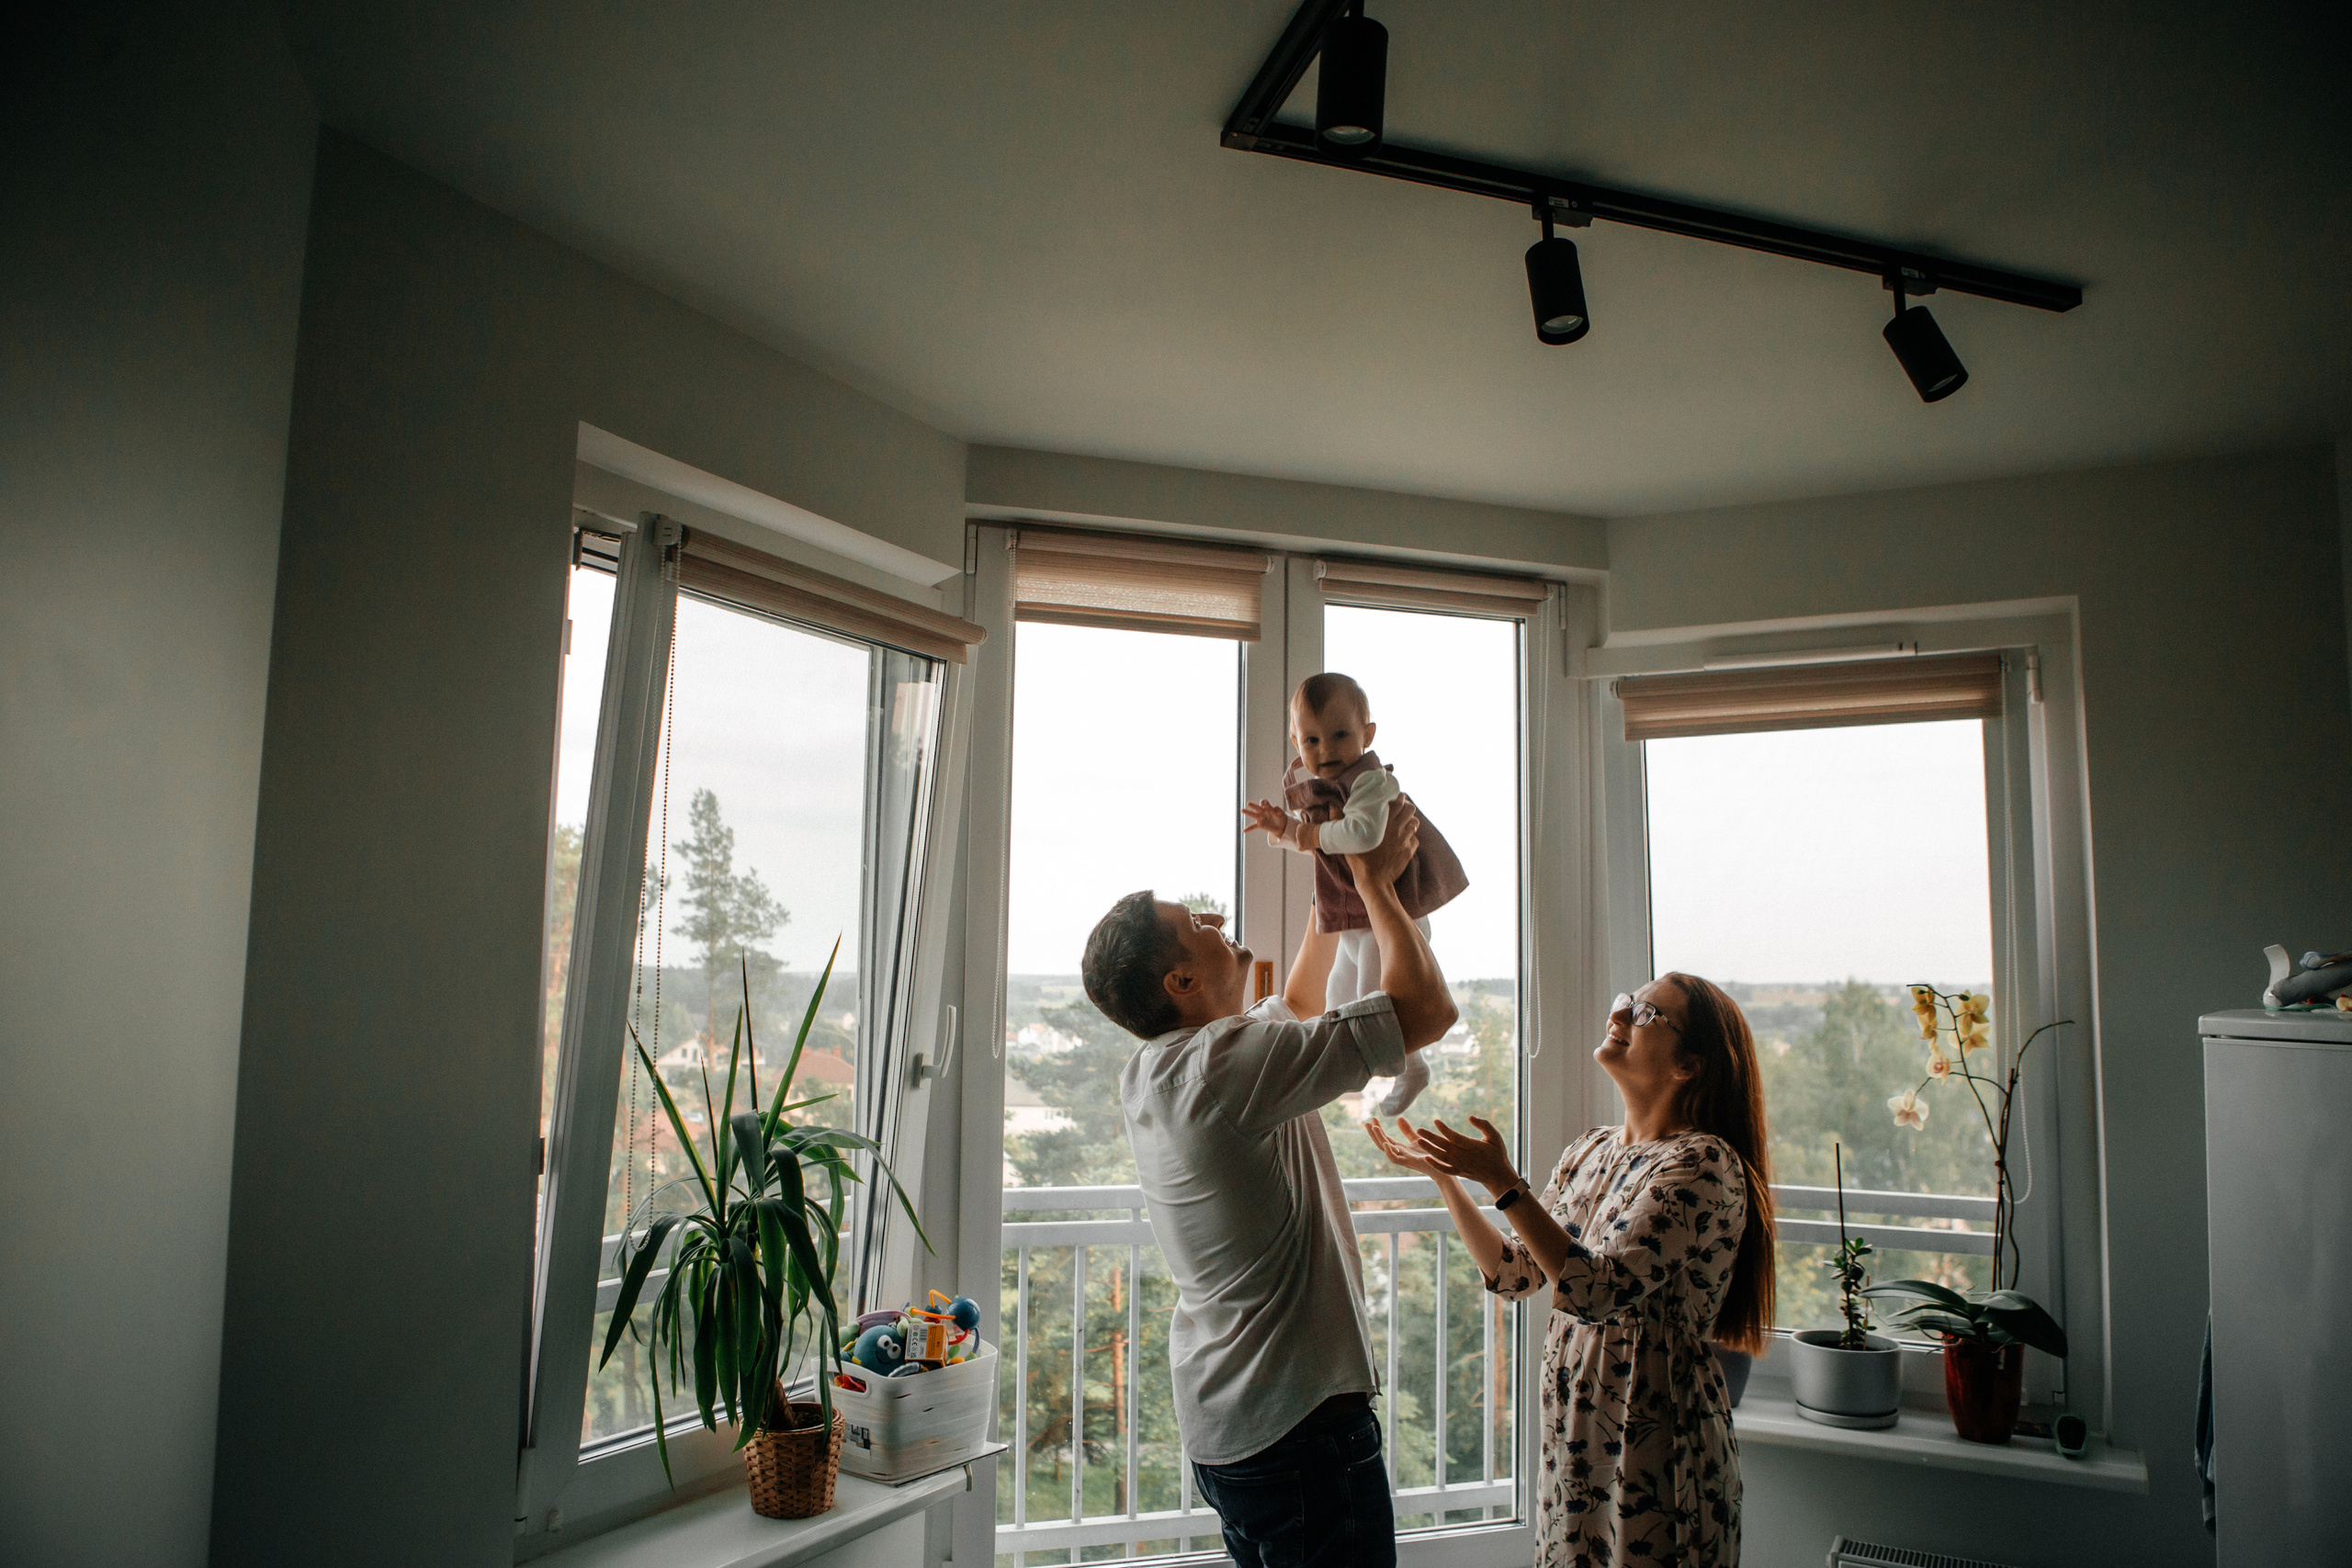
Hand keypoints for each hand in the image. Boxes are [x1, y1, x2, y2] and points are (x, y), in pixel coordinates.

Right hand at [1241, 799, 1290, 843]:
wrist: (1281, 825)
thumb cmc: (1280, 817)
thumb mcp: (1280, 813)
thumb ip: (1277, 810)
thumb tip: (1274, 809)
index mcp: (1267, 807)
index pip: (1264, 803)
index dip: (1264, 803)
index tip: (1265, 804)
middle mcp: (1262, 812)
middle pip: (1257, 807)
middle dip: (1253, 805)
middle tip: (1249, 803)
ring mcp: (1260, 818)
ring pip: (1253, 815)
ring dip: (1248, 812)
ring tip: (1242, 810)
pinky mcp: (1260, 825)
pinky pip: (1253, 826)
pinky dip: (1249, 829)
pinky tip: (1244, 831)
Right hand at [1344, 798, 1418, 890]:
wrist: (1374, 881)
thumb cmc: (1360, 860)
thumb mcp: (1348, 839)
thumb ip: (1339, 821)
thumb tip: (1331, 807)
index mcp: (1384, 820)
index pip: (1400, 800)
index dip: (1399, 798)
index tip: (1394, 799)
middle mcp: (1397, 827)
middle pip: (1410, 809)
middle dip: (1407, 807)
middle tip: (1400, 811)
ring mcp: (1405, 839)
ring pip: (1415, 823)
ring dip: (1410, 822)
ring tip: (1403, 824)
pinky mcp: (1409, 851)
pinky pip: (1415, 839)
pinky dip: (1411, 837)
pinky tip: (1404, 840)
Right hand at [1364, 1116, 1448, 1178]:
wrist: (1444, 1166)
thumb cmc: (1431, 1155)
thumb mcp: (1417, 1139)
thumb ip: (1407, 1130)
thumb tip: (1398, 1117)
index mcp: (1401, 1149)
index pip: (1385, 1138)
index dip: (1378, 1129)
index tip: (1373, 1118)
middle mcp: (1400, 1153)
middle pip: (1382, 1143)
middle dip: (1374, 1133)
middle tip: (1366, 1122)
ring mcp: (1403, 1158)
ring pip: (1386, 1150)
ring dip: (1379, 1139)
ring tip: (1374, 1128)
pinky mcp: (1410, 1163)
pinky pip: (1395, 1159)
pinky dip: (1389, 1151)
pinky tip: (1385, 1142)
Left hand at [1405, 1115, 1520, 1199]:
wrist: (1498, 1176)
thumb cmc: (1497, 1153)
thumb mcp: (1495, 1137)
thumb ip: (1484, 1125)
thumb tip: (1470, 1117)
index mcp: (1473, 1146)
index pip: (1456, 1137)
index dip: (1445, 1130)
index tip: (1435, 1121)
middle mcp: (1465, 1157)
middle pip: (1445, 1146)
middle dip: (1431, 1137)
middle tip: (1419, 1130)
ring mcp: (1461, 1165)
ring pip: (1442, 1157)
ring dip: (1430, 1149)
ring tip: (1419, 1141)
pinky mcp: (1459, 1172)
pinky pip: (1445, 1169)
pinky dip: (1435, 1165)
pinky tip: (1426, 1158)